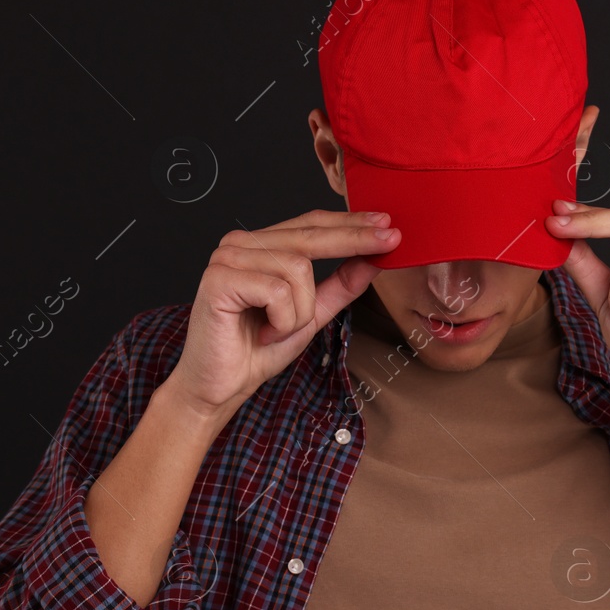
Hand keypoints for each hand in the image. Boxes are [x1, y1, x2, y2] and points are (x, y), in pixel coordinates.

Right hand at [165, 208, 398, 421]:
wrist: (221, 386)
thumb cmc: (257, 349)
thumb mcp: (311, 314)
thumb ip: (339, 285)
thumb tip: (372, 259)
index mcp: (260, 246)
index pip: (310, 224)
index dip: (350, 223)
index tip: (388, 225)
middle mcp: (241, 244)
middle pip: (309, 236)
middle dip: (354, 240)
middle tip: (390, 240)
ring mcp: (227, 258)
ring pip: (298, 268)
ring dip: (299, 312)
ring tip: (277, 330)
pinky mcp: (219, 279)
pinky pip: (278, 291)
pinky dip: (282, 321)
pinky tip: (264, 332)